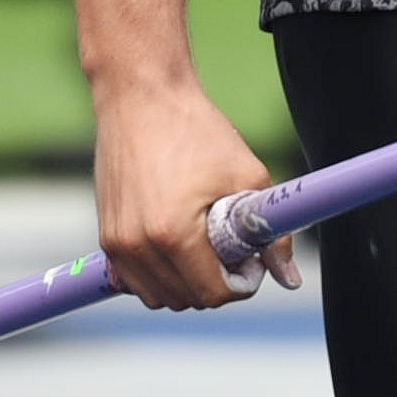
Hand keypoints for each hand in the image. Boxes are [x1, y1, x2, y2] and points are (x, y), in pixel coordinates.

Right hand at [93, 78, 302, 310]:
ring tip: (204, 248)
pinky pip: (134, 281)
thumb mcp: (246, 176)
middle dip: (215, 284)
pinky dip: (159, 276)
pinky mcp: (106, 235)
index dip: (241, 283)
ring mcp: (116, 243)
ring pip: (158, 297)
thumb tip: (290, 278)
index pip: (213, 294)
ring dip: (186, 284)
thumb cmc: (195, 130)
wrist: (141, 97)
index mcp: (173, 234)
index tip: (249, 260)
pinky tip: (178, 247)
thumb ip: (272, 234)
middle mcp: (138, 245)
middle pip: (186, 299)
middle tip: (230, 251)